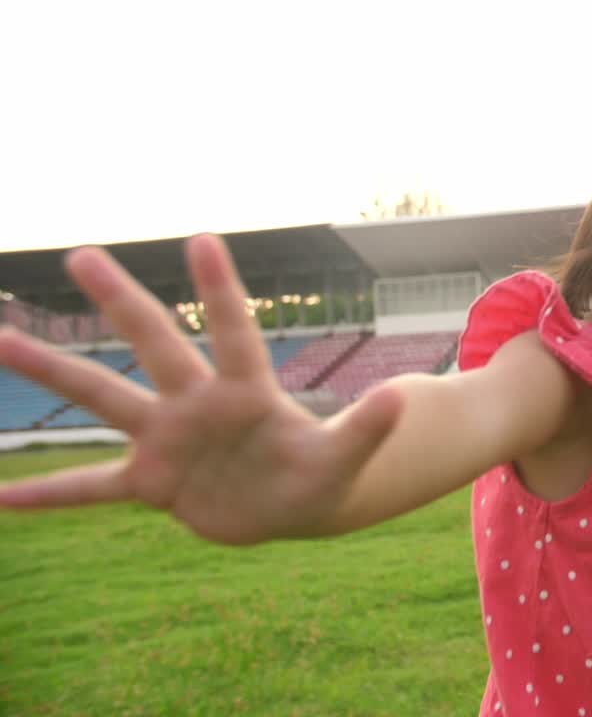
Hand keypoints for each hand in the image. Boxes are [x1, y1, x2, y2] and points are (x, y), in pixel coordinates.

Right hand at [0, 234, 400, 544]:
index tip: (200, 239)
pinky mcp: (151, 483)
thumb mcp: (345, 459)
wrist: (292, 505)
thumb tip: (398, 398)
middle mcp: (197, 404)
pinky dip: (47, 496)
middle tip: (82, 252)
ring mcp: (167, 440)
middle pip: (153, 344)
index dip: (217, 290)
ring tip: (1, 338)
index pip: (232, 331)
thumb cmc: (319, 473)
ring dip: (52, 369)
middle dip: (120, 301)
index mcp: (246, 393)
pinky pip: (91, 488)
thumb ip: (365, 429)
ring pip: (103, 398)